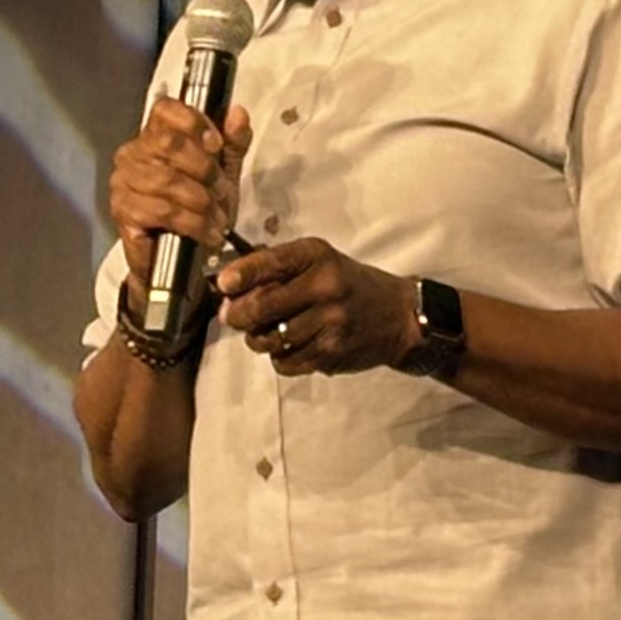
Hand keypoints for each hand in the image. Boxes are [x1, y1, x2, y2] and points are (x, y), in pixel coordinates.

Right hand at [109, 97, 252, 290]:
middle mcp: (132, 153)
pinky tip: (207, 234)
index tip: (217, 145)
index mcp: (154, 135)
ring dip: (201, 202)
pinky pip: (162, 211)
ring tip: (219, 219)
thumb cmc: (197, 210)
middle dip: (203, 168)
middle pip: (167, 143)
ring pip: (167, 180)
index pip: (165, 109)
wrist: (178, 260)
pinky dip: (192, 223)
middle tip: (222, 191)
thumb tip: (238, 114)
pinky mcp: (122, 212)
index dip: (194, 122)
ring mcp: (122, 182)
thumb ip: (232, 143)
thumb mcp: (222, 173)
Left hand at [216, 236, 418, 376]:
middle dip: (237, 315)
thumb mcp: (320, 263)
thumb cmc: (349, 285)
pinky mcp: (332, 353)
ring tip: (266, 332)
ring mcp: (329, 323)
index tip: (222, 284)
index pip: (270, 263)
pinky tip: (290, 347)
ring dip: (259, 339)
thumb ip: (278, 270)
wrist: (397, 316)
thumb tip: (228, 287)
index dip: (240, 276)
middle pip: (262, 307)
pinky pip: (286, 362)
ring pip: (270, 339)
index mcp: (317, 257)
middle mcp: (324, 287)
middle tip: (231, 316)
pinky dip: (279, 358)